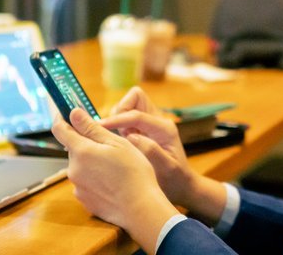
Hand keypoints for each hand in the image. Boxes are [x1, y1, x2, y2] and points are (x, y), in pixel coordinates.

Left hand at [51, 108, 178, 253]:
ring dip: (92, 162)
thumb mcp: (116, 143)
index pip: (59, 129)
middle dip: (86, 144)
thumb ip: (91, 128)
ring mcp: (77, 186)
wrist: (140, 209)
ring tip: (114, 168)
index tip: (67, 112)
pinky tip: (112, 182)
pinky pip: (86, 182)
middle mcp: (73, 169)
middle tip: (109, 146)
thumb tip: (73, 113)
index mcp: (81, 151)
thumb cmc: (133, 173)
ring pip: (81, 166)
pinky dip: (95, 179)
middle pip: (73, 149)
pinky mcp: (84, 199)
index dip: (62, 117)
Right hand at [101, 88, 226, 224]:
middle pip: (135, 98)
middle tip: (114, 132)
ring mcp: (150, 124)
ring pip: (129, 105)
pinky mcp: (143, 129)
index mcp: (165, 128)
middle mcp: (158, 121)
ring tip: (117, 139)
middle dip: (120, 110)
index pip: (137, 114)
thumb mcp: (166, 168)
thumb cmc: (175, 179)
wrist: (181, 185)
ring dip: (118, 118)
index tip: (101, 126)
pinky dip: (118, 125)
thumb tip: (131, 136)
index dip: (118, 119)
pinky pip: (127, 118)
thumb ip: (151, 150)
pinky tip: (118, 142)